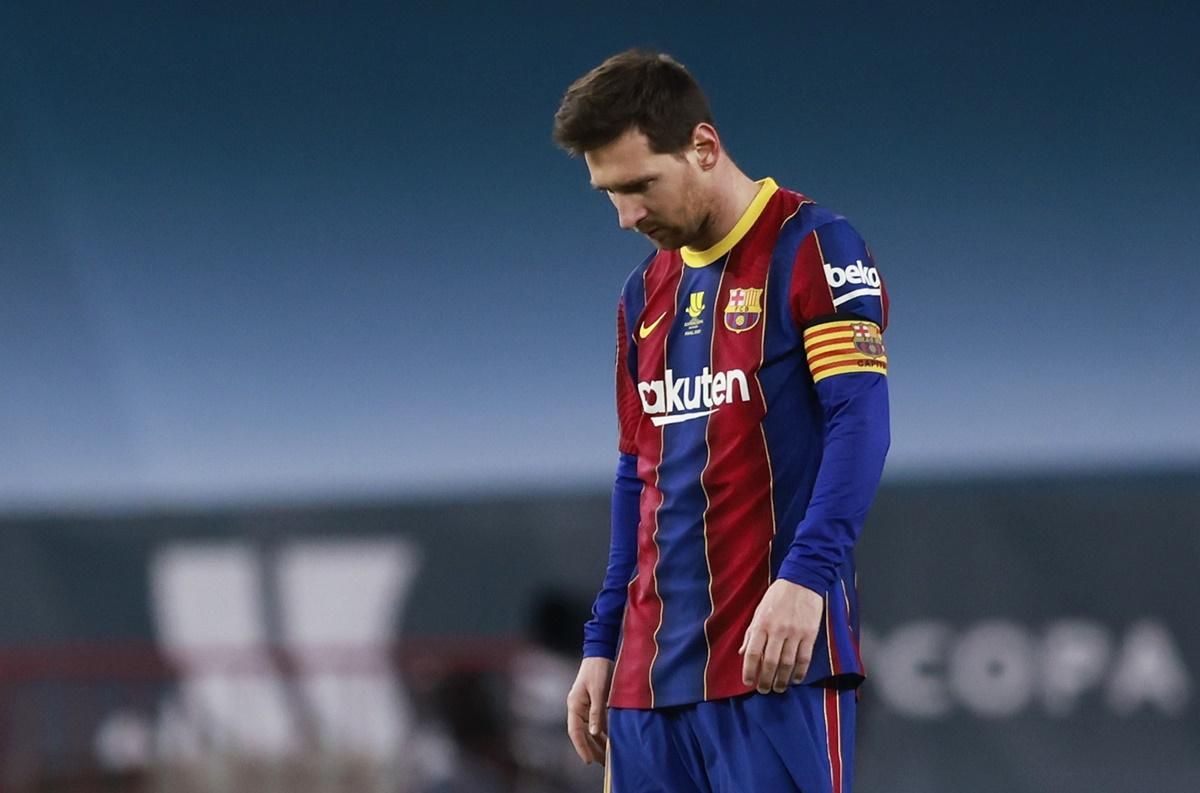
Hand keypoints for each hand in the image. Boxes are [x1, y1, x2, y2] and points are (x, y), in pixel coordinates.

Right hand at [566, 656, 613, 764]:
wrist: (600, 652)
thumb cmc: (597, 669)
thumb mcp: (598, 690)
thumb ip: (596, 711)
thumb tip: (594, 732)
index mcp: (574, 705)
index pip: (575, 731)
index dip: (581, 747)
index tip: (588, 760)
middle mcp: (577, 708)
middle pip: (582, 734)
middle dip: (591, 749)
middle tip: (601, 763)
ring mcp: (585, 707)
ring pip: (590, 730)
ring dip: (597, 743)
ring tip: (606, 757)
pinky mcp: (593, 704)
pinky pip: (597, 723)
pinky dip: (602, 733)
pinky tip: (610, 741)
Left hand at [738, 579, 823, 693]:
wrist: (802, 580)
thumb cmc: (777, 596)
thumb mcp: (759, 611)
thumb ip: (751, 632)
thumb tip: (742, 653)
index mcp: (761, 624)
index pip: (751, 653)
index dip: (748, 670)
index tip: (748, 682)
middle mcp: (777, 630)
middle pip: (769, 663)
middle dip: (766, 680)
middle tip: (764, 690)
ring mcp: (794, 633)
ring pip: (787, 664)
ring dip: (782, 680)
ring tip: (778, 688)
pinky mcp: (810, 634)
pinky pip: (804, 658)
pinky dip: (800, 672)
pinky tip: (796, 679)